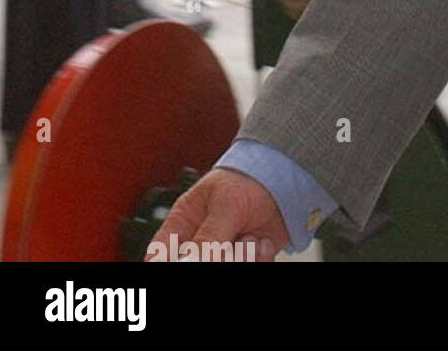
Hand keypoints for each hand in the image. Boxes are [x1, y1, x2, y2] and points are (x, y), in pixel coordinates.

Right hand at [147, 167, 287, 261]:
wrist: (287, 179)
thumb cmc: (250, 179)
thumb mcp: (227, 205)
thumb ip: (208, 237)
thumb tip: (189, 262)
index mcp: (184, 221)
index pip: (160, 252)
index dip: (164, 262)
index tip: (185, 262)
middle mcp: (200, 242)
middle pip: (194, 264)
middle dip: (216, 258)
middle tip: (228, 248)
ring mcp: (222, 253)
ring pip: (223, 268)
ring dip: (240, 258)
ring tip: (249, 239)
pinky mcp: (245, 259)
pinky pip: (248, 268)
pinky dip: (258, 259)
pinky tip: (262, 241)